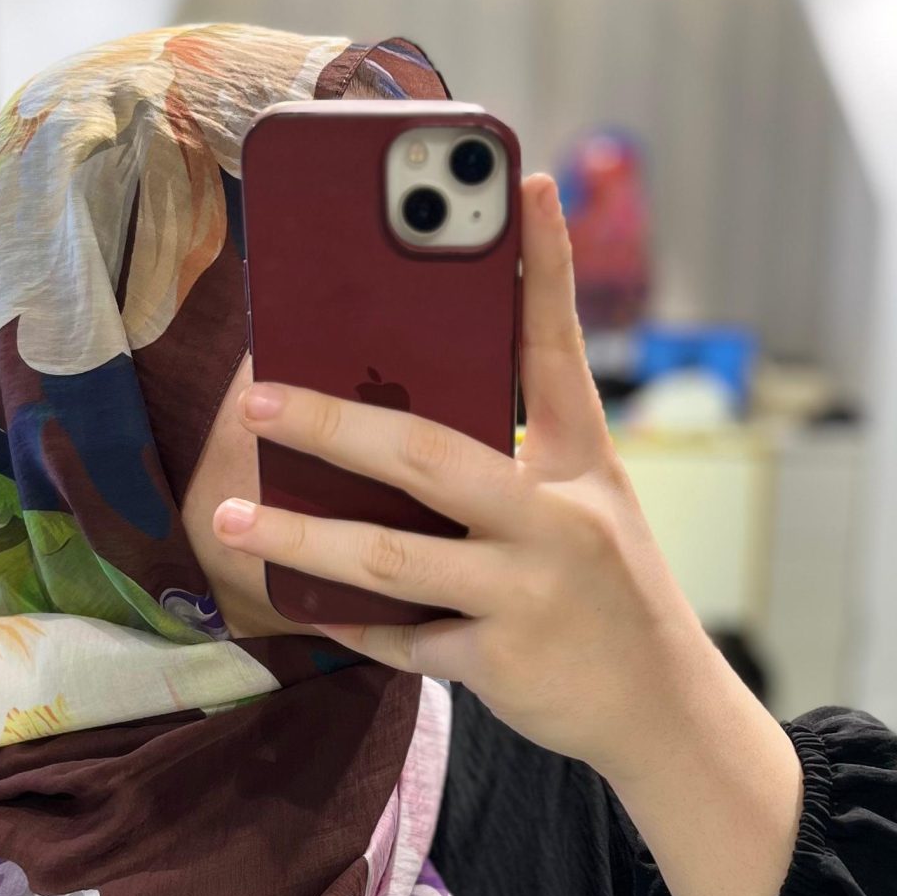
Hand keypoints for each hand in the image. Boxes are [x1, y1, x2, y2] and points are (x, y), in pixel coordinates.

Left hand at [215, 173, 803, 895]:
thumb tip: (393, 412)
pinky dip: (346, 621)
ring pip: (393, 558)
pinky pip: (401, 638)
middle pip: (430, 455)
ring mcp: (530, 594)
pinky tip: (296, 598)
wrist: (664, 713)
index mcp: (584, 463)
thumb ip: (514, 460)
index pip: (559, 346)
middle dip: (335, 422)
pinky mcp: (504, 663)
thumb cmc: (606, 593)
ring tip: (232, 518)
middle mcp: (560, 520)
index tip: (521, 182)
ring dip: (303, 536)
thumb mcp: (589, 508)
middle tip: (258, 399)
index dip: (545, 263)